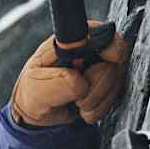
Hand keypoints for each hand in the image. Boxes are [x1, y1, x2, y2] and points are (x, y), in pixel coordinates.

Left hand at [9, 21, 129, 126]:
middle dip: (96, 87)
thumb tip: (80, 82)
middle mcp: (88, 51)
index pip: (102, 35)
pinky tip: (83, 109)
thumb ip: (57, 81)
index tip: (113, 58)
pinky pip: (114, 98)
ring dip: (95, 101)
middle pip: (112, 63)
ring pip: (115, 82)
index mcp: (71, 41)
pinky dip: (98, 109)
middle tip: (77, 98)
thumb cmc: (34, 92)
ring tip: (76, 104)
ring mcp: (99, 67)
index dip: (113, 47)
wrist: (38, 113)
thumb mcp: (36, 86)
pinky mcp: (106, 84)